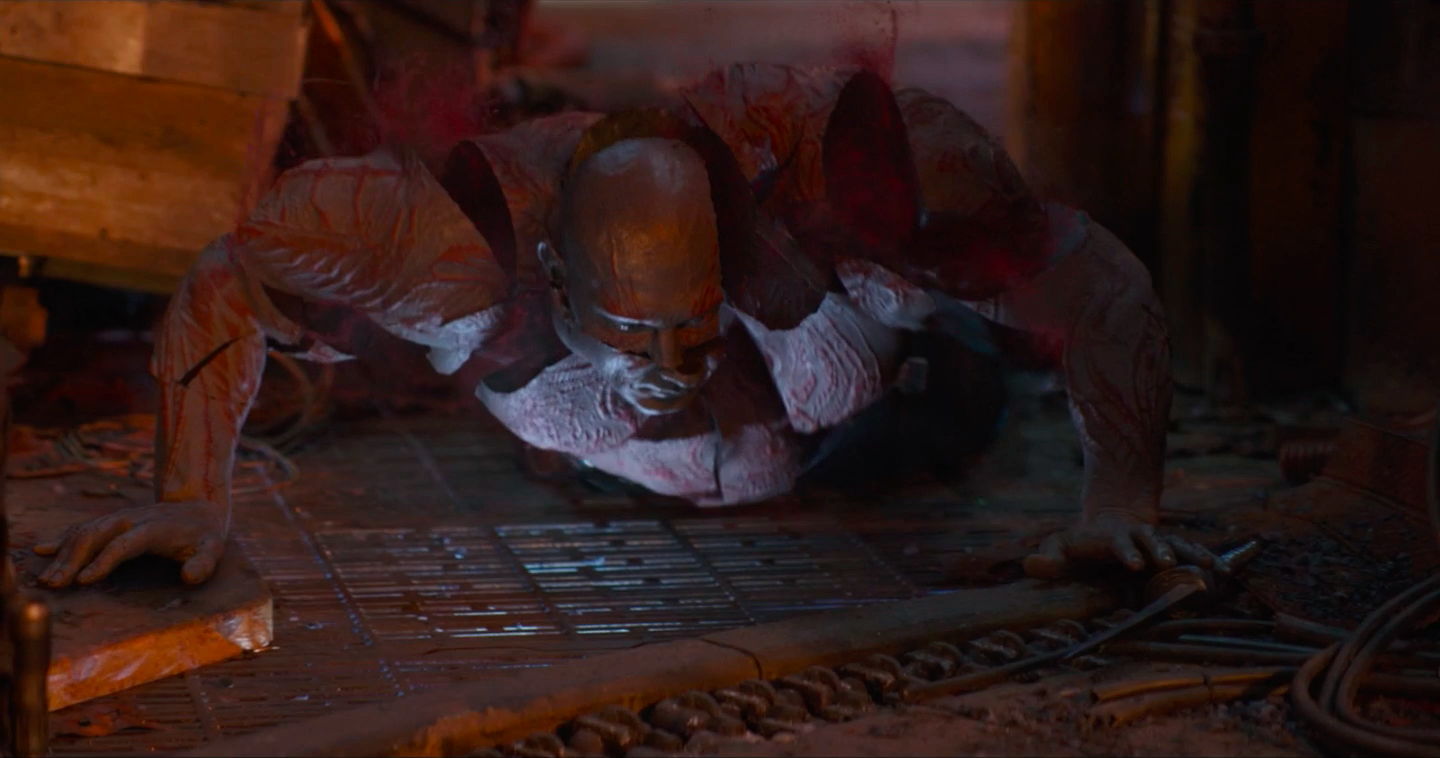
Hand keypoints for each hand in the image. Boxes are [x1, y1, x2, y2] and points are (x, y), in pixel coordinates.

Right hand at [33, 500, 226, 587]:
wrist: (198, 507)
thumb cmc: (204, 535)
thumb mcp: (213, 549)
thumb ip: (203, 564)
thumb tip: (190, 578)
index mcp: (152, 529)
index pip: (123, 545)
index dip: (103, 561)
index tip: (84, 580)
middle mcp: (130, 521)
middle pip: (95, 537)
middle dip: (73, 560)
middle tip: (54, 584)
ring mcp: (119, 519)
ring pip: (85, 532)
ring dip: (63, 553)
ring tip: (45, 578)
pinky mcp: (112, 521)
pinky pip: (83, 528)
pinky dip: (62, 539)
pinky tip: (42, 550)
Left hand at [1023, 511, 1214, 579]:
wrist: (1110, 523)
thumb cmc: (1081, 542)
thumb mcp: (1059, 546)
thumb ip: (1047, 558)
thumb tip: (1030, 566)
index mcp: (1112, 537)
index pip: (1119, 544)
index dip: (1126, 552)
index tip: (1133, 564)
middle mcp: (1139, 537)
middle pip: (1152, 540)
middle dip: (1160, 550)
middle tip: (1167, 564)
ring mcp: (1158, 542)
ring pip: (1178, 544)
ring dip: (1194, 554)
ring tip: (1214, 568)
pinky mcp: (1172, 550)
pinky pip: (1192, 553)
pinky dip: (1209, 559)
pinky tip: (1227, 570)